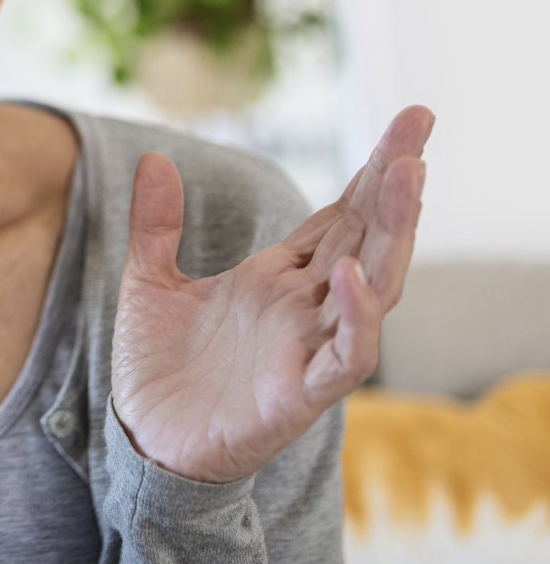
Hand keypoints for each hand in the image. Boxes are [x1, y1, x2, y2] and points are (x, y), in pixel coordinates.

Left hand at [110, 104, 434, 482]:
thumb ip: (156, 223)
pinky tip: (351, 274)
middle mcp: (302, 306)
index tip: (408, 121)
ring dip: (393, 235)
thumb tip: (157, 156)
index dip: (371, 171)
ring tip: (407, 176)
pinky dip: (356, 318)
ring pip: (373, 287)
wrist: (142, 442)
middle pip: (365, 236)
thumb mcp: (149, 281)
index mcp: (276, 277)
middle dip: (395, 183)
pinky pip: (345, 357)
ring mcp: (306, 348)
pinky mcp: (299, 395)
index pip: (339, 215)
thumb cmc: (157, 367)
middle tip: (420, 125)